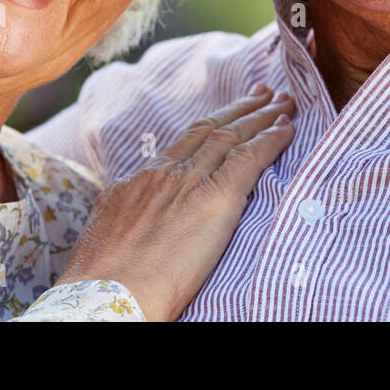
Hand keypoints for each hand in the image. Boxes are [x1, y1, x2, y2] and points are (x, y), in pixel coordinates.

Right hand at [56, 85, 295, 320]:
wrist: (106, 295)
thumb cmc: (101, 282)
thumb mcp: (106, 235)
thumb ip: (127, 218)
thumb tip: (134, 221)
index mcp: (137, 182)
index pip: (182, 144)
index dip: (209, 126)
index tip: (226, 114)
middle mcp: (163, 174)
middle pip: (209, 130)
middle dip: (239, 109)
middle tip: (263, 93)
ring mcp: (187, 183)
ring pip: (231, 136)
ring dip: (261, 118)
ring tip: (283, 105)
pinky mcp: (214, 199)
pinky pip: (249, 158)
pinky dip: (271, 140)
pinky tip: (287, 131)